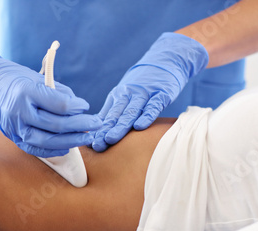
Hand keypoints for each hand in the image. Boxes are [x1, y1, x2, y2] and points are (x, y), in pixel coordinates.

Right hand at [0, 37, 101, 157]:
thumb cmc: (12, 77)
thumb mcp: (35, 76)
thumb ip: (58, 91)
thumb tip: (78, 107)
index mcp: (26, 92)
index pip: (60, 105)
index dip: (77, 107)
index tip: (86, 106)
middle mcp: (19, 112)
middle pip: (57, 125)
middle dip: (81, 126)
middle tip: (96, 124)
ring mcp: (14, 127)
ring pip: (48, 141)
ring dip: (71, 141)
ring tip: (87, 137)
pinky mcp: (12, 137)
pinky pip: (35, 149)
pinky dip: (53, 151)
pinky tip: (68, 147)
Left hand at [92, 33, 208, 151]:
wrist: (167, 59)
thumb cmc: (144, 82)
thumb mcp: (125, 94)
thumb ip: (112, 111)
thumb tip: (94, 129)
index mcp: (118, 95)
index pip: (107, 116)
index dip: (99, 131)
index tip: (90, 145)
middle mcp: (129, 94)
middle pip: (116, 115)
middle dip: (105, 131)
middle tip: (97, 145)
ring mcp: (145, 93)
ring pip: (131, 112)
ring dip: (120, 126)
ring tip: (111, 138)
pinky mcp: (162, 93)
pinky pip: (153, 106)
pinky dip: (146, 116)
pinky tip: (139, 126)